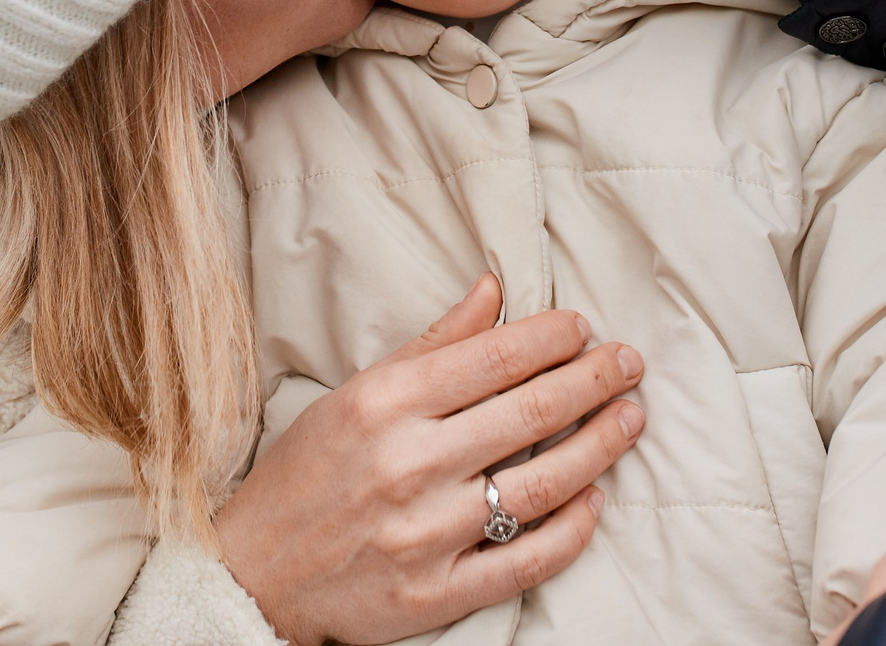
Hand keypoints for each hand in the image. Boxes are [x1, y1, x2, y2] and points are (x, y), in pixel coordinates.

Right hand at [213, 275, 646, 645]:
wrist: (254, 573)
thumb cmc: (304, 474)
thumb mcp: (353, 394)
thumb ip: (430, 345)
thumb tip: (493, 291)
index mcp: (384, 404)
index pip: (493, 358)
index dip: (552, 338)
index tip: (586, 326)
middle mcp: (408, 464)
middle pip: (530, 414)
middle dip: (594, 381)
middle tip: (630, 363)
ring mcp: (425, 534)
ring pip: (542, 485)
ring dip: (599, 447)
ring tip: (631, 419)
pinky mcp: (436, 594)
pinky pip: (526, 561)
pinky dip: (571, 530)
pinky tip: (594, 500)